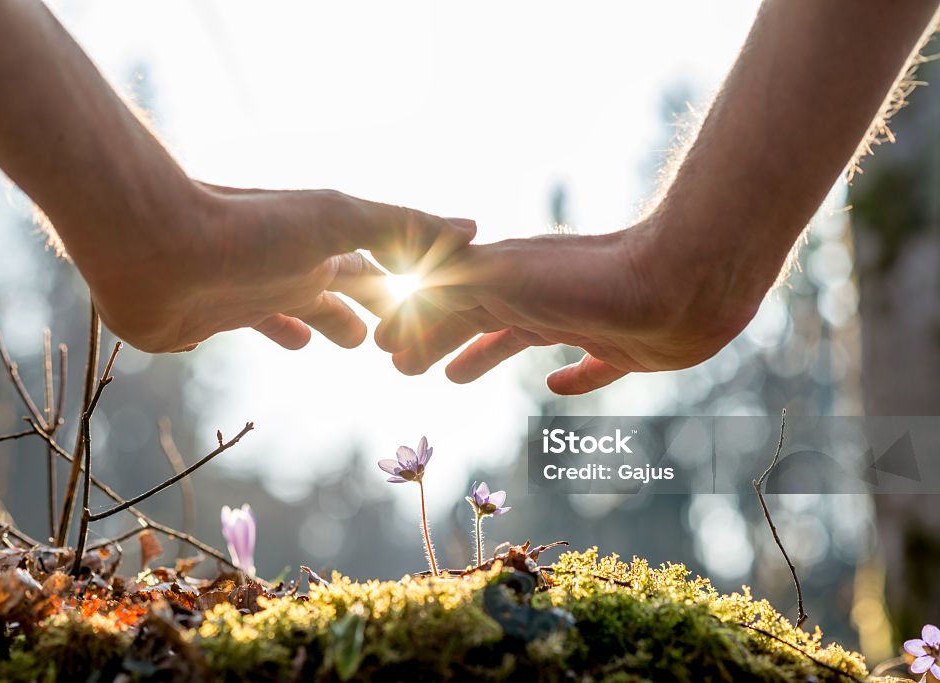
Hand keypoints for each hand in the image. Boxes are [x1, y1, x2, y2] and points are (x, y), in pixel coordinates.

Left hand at [84, 183, 475, 352]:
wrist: (151, 246)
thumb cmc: (248, 230)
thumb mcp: (336, 220)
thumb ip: (402, 226)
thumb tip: (473, 228)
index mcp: (324, 243)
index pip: (380, 264)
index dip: (410, 283)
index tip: (438, 303)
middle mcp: (293, 264)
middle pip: (344, 287)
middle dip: (372, 307)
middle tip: (397, 335)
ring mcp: (254, 290)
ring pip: (302, 308)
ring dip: (327, 321)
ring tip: (347, 342)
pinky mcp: (215, 318)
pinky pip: (254, 326)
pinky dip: (278, 333)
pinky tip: (287, 342)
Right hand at [375, 217, 761, 393]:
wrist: (684, 280)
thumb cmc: (588, 282)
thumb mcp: (501, 280)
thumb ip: (450, 289)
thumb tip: (403, 305)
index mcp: (506, 280)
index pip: (444, 304)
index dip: (413, 327)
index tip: (385, 350)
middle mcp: (539, 295)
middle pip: (474, 320)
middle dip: (439, 339)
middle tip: (408, 367)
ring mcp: (581, 319)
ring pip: (519, 339)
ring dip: (484, 355)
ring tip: (457, 377)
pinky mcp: (625, 348)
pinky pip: (589, 366)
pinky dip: (571, 378)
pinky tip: (558, 387)